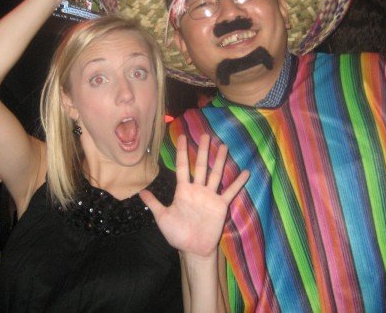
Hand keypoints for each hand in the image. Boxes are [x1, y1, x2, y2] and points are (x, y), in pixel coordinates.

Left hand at [140, 134, 248, 257]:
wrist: (193, 249)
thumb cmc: (177, 234)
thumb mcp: (162, 218)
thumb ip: (154, 203)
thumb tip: (140, 192)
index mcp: (183, 190)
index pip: (181, 166)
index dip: (181, 151)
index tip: (182, 137)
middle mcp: (197, 189)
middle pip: (200, 166)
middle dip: (203, 150)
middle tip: (206, 135)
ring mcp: (210, 196)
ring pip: (215, 174)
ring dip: (220, 161)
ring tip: (224, 146)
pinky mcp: (220, 205)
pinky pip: (230, 192)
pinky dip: (238, 183)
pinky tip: (246, 172)